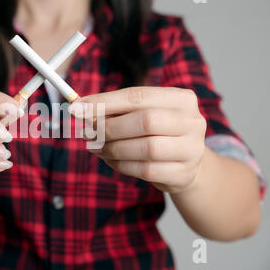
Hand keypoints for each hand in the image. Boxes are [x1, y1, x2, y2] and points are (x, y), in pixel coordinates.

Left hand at [71, 86, 206, 193]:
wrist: (185, 162)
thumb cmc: (156, 132)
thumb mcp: (140, 114)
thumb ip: (114, 110)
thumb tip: (80, 109)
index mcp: (181, 99)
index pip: (138, 96)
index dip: (105, 102)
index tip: (77, 108)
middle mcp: (192, 122)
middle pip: (146, 121)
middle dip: (110, 127)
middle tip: (87, 133)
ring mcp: (192, 150)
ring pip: (146, 148)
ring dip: (113, 148)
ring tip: (96, 147)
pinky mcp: (184, 174)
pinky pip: (146, 170)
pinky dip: (122, 165)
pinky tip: (111, 160)